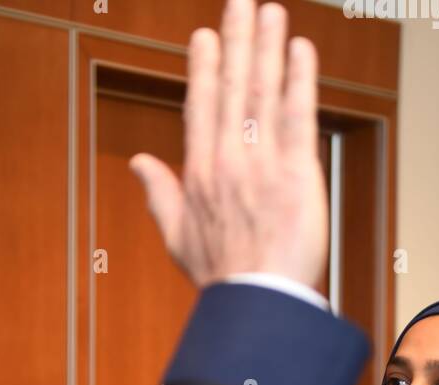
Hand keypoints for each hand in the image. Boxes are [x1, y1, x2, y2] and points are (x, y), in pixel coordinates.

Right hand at [129, 0, 327, 289]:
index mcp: (199, 173)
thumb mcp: (177, 237)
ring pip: (263, 92)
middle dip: (236, 40)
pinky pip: (297, 116)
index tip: (205, 36)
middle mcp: (228, 160)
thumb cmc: (221, 277)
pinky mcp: (296, 172)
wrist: (257, 301)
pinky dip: (300, 80)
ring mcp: (262, 163)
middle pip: (232, 88)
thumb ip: (159, 193)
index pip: (201, 107)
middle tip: (240, 3)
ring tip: (270, 11)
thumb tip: (137, 163)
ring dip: (267, 47)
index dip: (204, 67)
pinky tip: (301, 51)